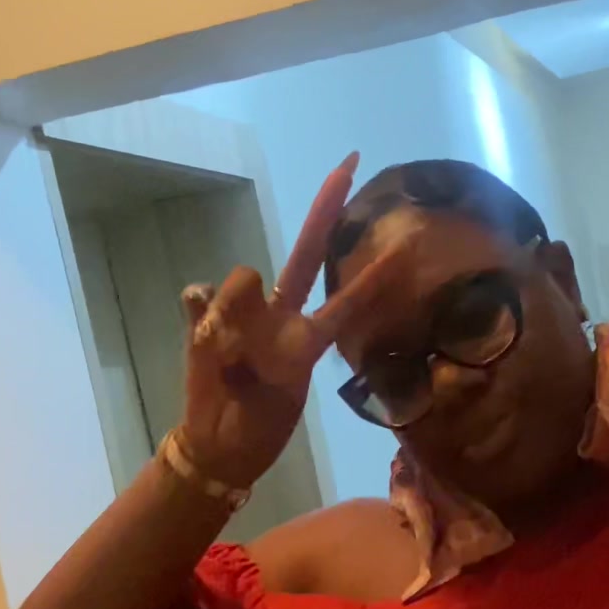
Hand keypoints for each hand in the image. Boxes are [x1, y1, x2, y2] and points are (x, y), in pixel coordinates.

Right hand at [176, 153, 401, 489]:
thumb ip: (270, 344)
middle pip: (305, 254)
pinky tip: (201, 324)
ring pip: (240, 283)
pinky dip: (201, 308)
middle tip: (351, 163)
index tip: (408, 244)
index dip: (374, 273)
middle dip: (326, 209)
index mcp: (307, 338)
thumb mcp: (278, 391)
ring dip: (233, 311)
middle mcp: (279, 317)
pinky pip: (200, 297)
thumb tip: (237, 291)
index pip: (346, 298)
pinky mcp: (206, 322)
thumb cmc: (258, 423)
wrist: (218, 445)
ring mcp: (242, 316)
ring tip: (229, 358)